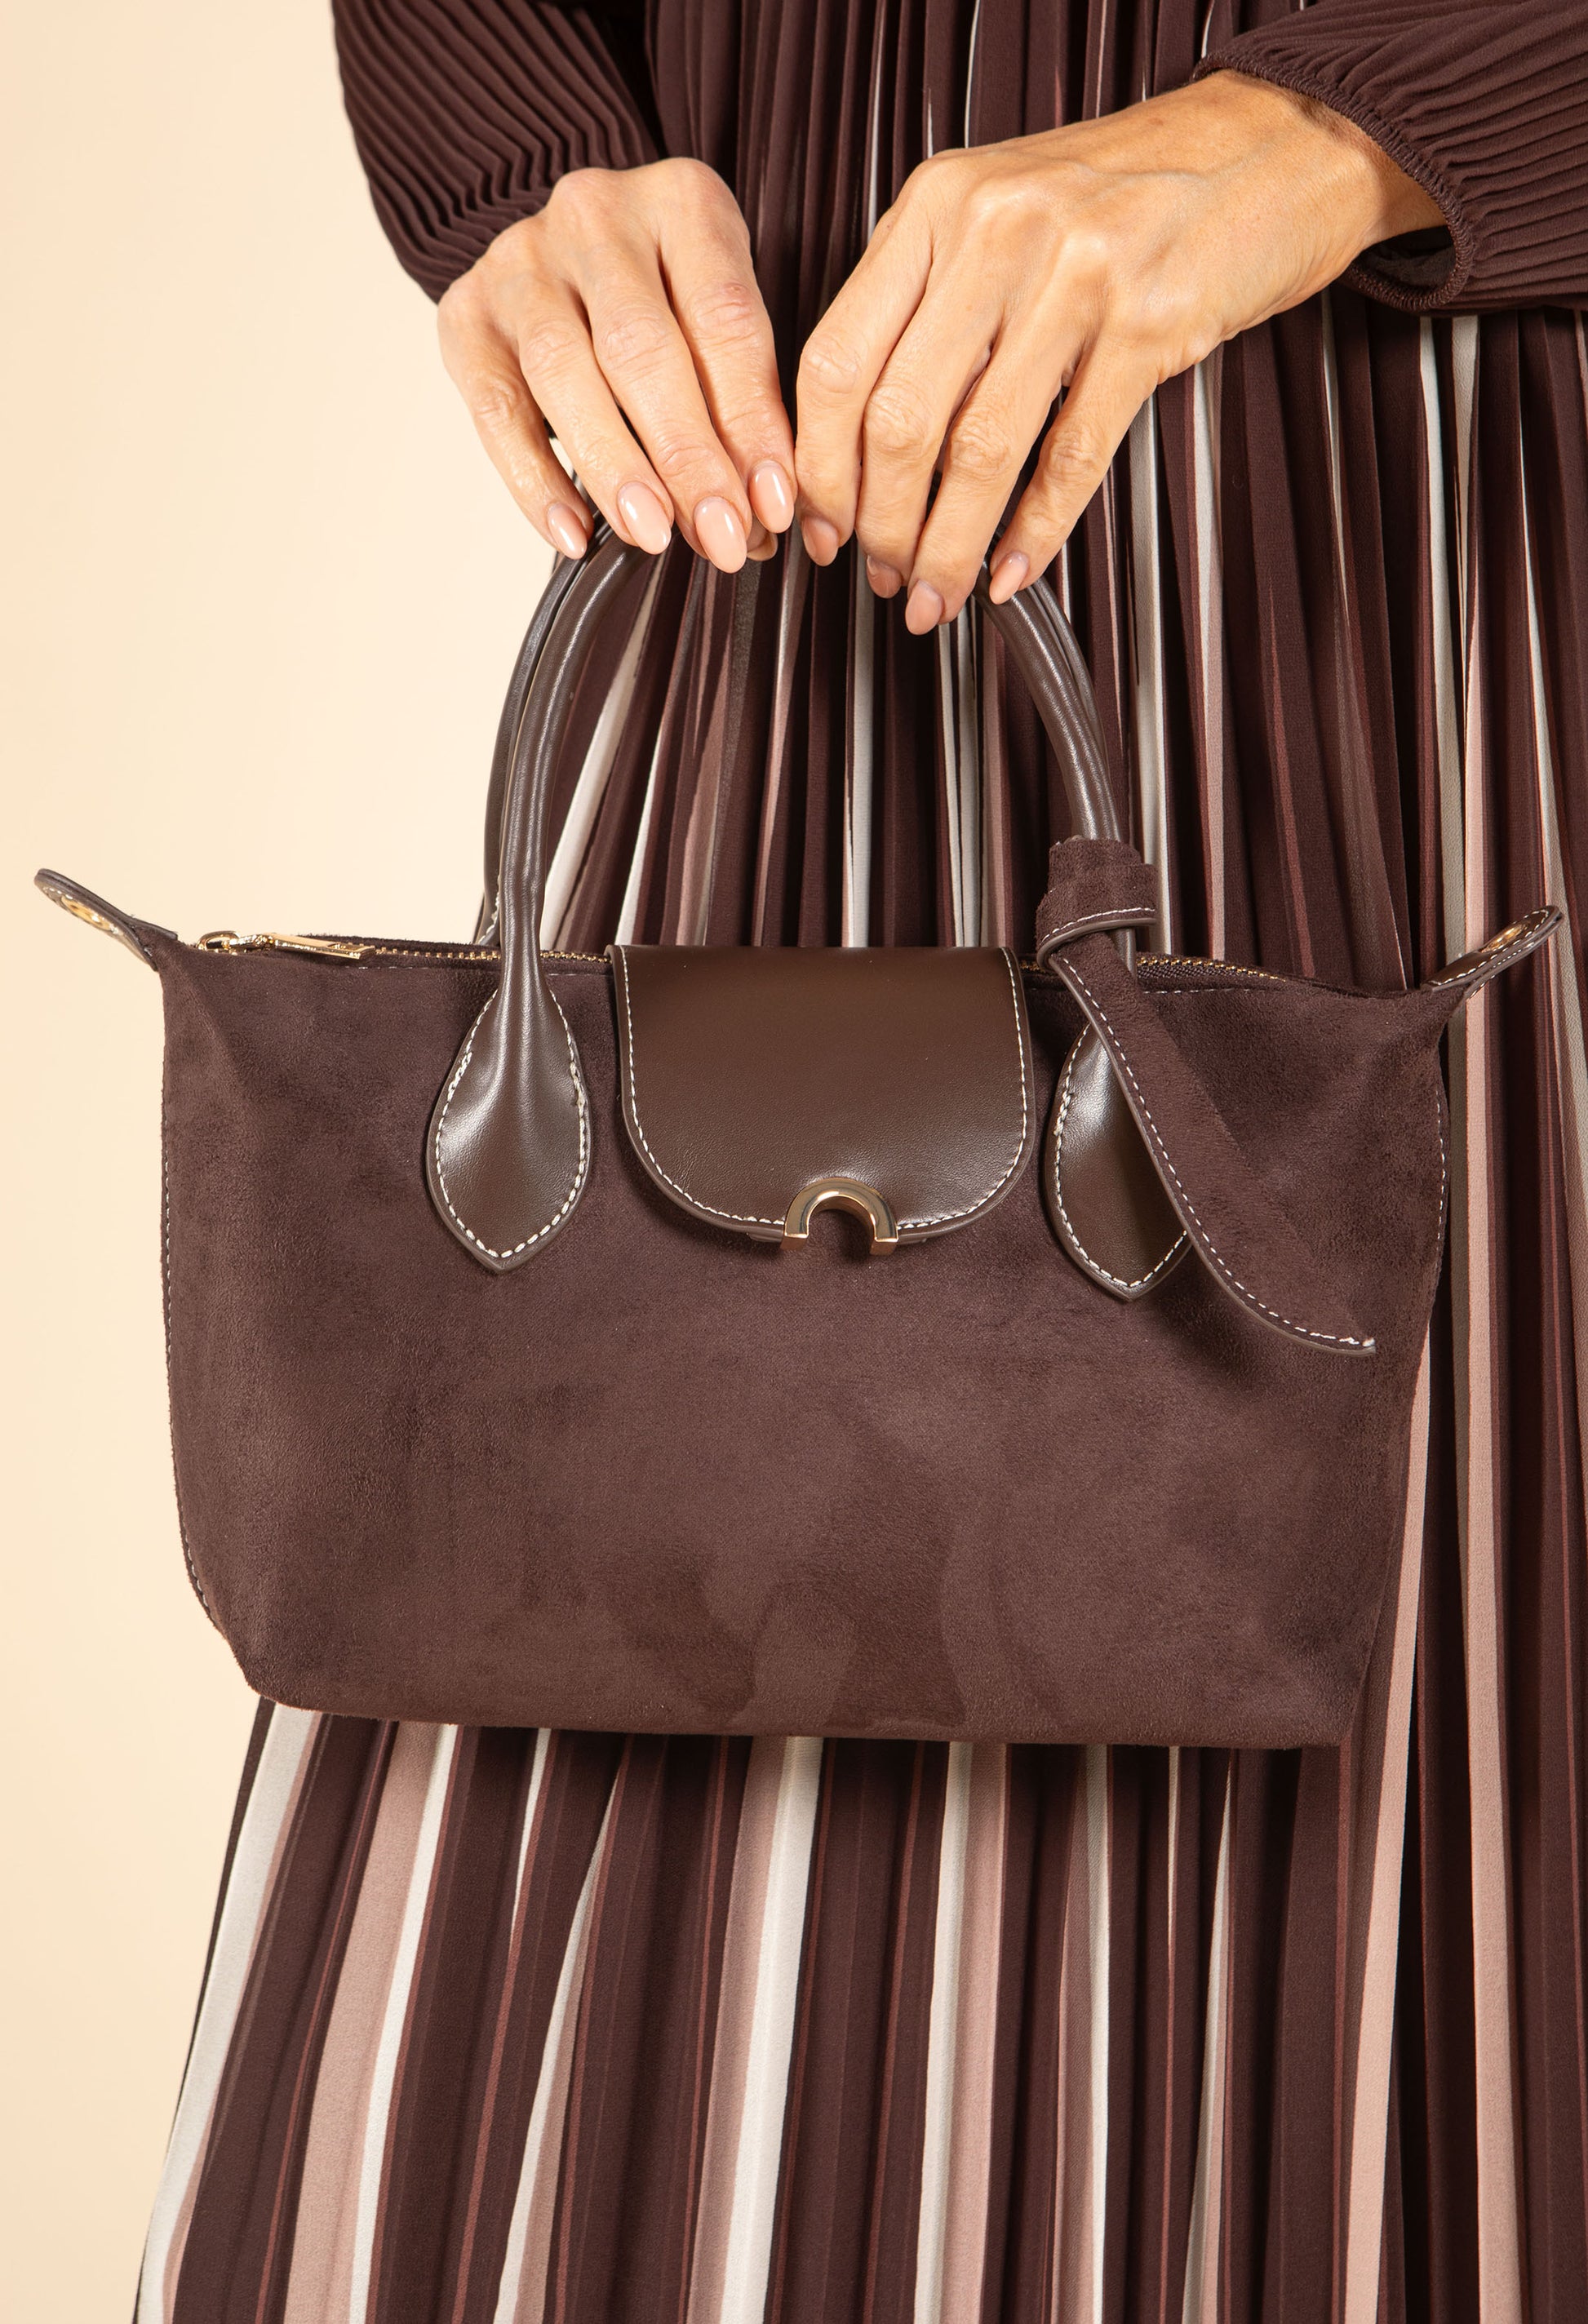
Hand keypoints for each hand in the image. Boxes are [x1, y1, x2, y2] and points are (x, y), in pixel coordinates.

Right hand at [438, 158, 796, 569]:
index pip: (725, 319)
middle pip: (641, 347)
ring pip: (563, 372)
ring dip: (615, 468)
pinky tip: (574, 536)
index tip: (773, 505)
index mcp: (681, 202)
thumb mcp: (719, 317)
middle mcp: (595, 215)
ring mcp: (521, 260)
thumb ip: (742, 398)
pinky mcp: (466, 314)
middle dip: (687, 455)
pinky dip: (535, 481)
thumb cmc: (665, 299)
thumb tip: (763, 515)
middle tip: (720, 536)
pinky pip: (498, 409)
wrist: (565, 255)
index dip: (752, 422)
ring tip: (654, 536)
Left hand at [793, 73, 1442, 628]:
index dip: (820, 466)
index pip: (837, 358)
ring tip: (939, 592)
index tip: (822, 525)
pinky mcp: (1150, 323)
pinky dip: (1033, 534)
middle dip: (882, 526)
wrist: (1265, 145)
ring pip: (978, 451)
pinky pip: (1070, 458)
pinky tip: (1011, 571)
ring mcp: (1076, 275)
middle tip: (884, 574)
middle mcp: (997, 230)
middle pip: (898, 418)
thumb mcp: (997, 212)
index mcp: (938, 204)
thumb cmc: (1125, 191)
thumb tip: (856, 439)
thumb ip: (926, 298)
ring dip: (948, 547)